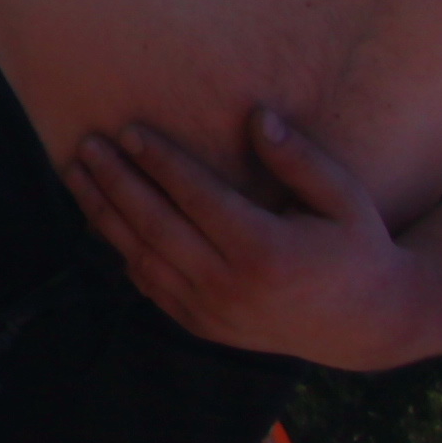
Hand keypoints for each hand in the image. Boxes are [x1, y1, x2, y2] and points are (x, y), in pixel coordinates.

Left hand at [65, 112, 430, 369]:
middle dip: (116, 182)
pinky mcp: (202, 325)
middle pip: (156, 227)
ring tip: (77, 173)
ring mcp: (211, 312)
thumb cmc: (356, 249)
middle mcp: (230, 287)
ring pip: (142, 258)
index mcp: (266, 252)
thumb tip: (256, 116)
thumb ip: (300, 159)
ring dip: (104, 214)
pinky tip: (102, 216)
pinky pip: (149, 285)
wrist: (364, 325)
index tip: (128, 131)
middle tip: (86, 145)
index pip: (197, 199)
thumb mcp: (344, 200)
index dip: (159, 163)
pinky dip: (122, 249)